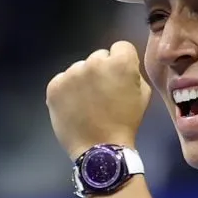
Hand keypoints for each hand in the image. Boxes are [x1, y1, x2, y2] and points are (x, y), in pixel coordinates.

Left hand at [46, 41, 152, 159]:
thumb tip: (122, 67)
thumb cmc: (126, 122)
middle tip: (103, 93)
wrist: (101, 150)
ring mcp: (71, 73)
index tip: (119, 79)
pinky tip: (74, 107)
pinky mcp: (54, 86)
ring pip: (79, 69)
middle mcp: (94, 62)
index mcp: (120, 62)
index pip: (121, 47)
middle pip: (98, 57)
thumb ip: (133, 73)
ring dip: (83, 81)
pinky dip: (67, 91)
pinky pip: (63, 81)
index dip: (122, 62)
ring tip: (87, 104)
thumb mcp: (143, 95)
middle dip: (101, 71)